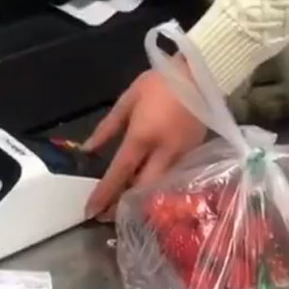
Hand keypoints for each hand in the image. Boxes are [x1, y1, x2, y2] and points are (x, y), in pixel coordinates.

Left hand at [84, 68, 205, 219]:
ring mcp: (182, 156)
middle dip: (123, 205)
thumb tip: (88, 149)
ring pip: (159, 188)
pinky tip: (148, 188)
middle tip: (106, 215)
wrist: (200, 73)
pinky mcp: (195, 155)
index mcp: (142, 136)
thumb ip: (108, 126)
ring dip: (141, 199)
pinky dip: (158, 187)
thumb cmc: (161, 82)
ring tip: (123, 205)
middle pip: (142, 189)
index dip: (104, 194)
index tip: (89, 211)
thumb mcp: (129, 98)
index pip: (120, 172)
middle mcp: (162, 152)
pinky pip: (173, 179)